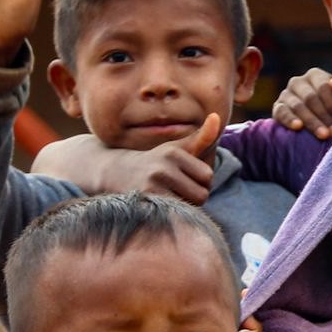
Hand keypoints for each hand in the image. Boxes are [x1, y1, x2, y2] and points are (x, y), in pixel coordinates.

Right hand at [105, 113, 221, 203]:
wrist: (115, 173)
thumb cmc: (156, 162)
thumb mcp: (177, 149)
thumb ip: (201, 138)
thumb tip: (216, 116)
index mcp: (173, 153)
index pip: (208, 176)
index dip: (200, 182)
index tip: (184, 178)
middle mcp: (163, 166)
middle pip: (202, 194)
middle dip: (193, 196)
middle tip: (175, 190)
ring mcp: (152, 184)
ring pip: (190, 206)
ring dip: (184, 207)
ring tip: (168, 197)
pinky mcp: (145, 201)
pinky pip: (176, 214)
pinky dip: (173, 214)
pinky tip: (160, 205)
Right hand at [273, 68, 331, 138]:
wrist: (323, 122)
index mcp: (315, 75)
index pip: (323, 86)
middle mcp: (297, 82)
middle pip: (310, 98)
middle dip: (323, 116)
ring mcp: (285, 95)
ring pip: (297, 106)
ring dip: (311, 121)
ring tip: (323, 135)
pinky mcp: (277, 108)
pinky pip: (281, 112)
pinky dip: (289, 119)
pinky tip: (298, 127)